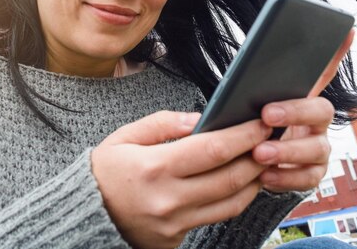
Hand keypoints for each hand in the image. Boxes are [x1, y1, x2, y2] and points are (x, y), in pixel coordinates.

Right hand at [91, 111, 271, 248]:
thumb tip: (201, 119)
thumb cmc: (105, 170)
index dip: (243, 135)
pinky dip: (233, 199)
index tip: (260, 123)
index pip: (213, 150)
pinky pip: (215, 218)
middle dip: (257, 157)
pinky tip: (238, 183)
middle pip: (230, 178)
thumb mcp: (125, 136)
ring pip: (230, 203)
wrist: (85, 213)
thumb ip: (163, 124)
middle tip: (270, 140)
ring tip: (261, 161)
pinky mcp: (175, 240)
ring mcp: (174, 224)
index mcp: (154, 168)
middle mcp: (168, 199)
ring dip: (253, 181)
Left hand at [252, 30, 354, 191]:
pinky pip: (308, 178)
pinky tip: (265, 175)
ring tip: (259, 153)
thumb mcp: (244, 105)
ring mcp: (317, 147)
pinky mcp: (311, 173)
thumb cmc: (246, 128)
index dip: (336, 53)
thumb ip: (248, 90)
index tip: (347, 30)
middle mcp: (315, 120)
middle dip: (295, 111)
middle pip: (321, 110)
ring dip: (287, 151)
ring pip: (317, 148)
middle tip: (267, 114)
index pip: (321, 72)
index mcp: (301, 97)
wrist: (243, 167)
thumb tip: (243, 68)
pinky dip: (286, 178)